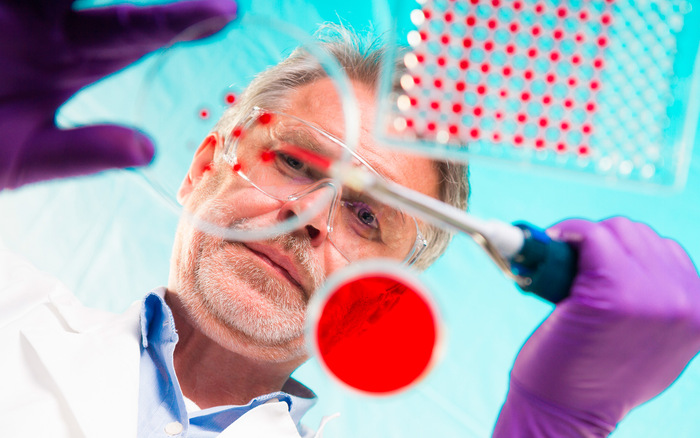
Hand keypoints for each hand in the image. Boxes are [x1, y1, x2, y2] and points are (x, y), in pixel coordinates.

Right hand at [0, 0, 236, 189]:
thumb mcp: (20, 157)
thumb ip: (80, 152)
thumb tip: (147, 151)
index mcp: (67, 57)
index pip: (131, 34)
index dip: (176, 22)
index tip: (224, 14)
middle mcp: (46, 21)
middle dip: (161, 1)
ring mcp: (19, 6)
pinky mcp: (1, 3)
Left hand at [494, 217, 699, 436]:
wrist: (565, 413)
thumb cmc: (596, 379)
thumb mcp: (650, 343)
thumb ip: (657, 305)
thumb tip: (637, 267)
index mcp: (699, 312)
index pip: (665, 253)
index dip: (624, 254)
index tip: (594, 261)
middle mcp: (684, 301)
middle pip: (639, 235)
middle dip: (602, 245)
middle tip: (572, 266)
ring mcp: (650, 295)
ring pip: (615, 231)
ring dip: (585, 241)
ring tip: (561, 267)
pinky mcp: (610, 293)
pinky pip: (590, 236)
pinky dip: (568, 233)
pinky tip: (552, 244)